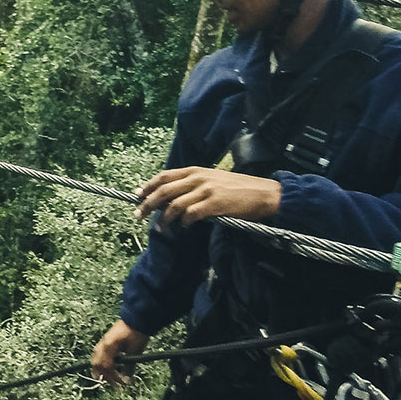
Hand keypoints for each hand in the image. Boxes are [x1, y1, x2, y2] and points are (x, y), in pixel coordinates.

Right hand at [91, 320, 150, 384]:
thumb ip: (129, 366)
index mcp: (109, 346)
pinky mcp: (106, 340)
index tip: (123, 383)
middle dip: (104, 376)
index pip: (107, 366)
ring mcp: (103, 341)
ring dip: (101, 370)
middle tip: (114, 384)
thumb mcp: (135, 350)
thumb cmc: (137, 333)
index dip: (114, 377)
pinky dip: (102, 362)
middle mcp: (103, 344)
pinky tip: (110, 367)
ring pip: (96, 359)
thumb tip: (127, 380)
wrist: (138, 318)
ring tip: (108, 378)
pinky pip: (99, 354)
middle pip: (97, 364)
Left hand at [134, 167, 280, 226]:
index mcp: (196, 171)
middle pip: (164, 190)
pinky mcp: (215, 204)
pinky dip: (183, 222)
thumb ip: (192, 186)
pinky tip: (183, 226)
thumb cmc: (237, 189)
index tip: (137, 196)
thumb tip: (169, 199)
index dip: (148, 186)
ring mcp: (207, 190)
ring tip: (159, 228)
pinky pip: (191, 214)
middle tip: (138, 215)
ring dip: (163, 219)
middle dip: (147, 203)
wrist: (263, 193)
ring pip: (174, 204)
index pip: (164, 176)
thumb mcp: (212, 180)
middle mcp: (198, 178)